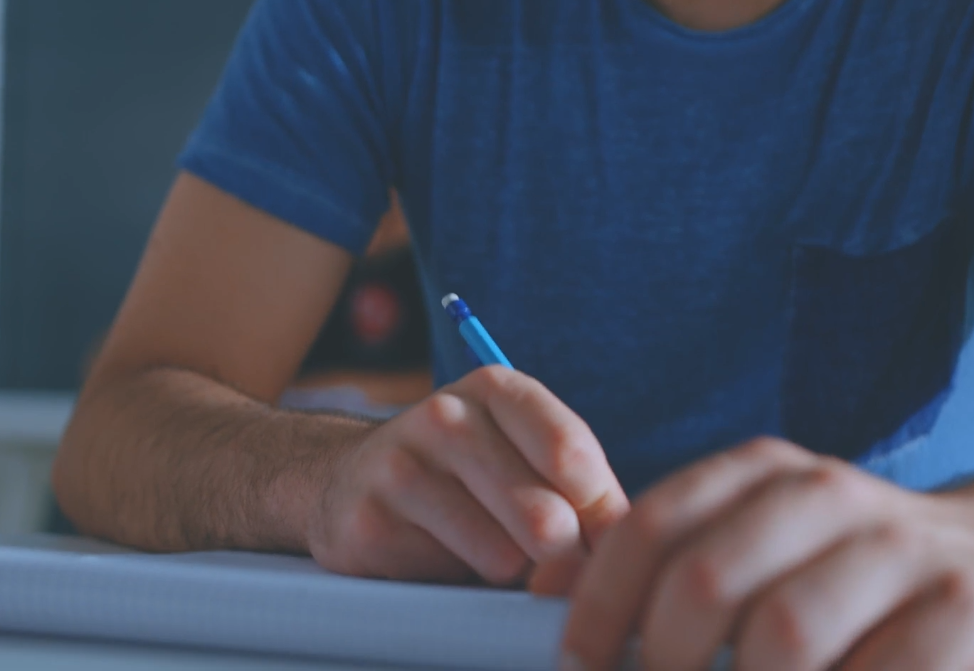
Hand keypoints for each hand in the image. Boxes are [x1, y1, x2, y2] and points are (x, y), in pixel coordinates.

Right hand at [306, 366, 629, 584]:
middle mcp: (445, 416)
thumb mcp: (522, 454)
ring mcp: (401, 467)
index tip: (603, 545)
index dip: (604, 517)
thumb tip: (627, 547)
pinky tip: (442, 559)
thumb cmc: (462, 474)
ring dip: (512, 576)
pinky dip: (460, 584)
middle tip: (552, 568)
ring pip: (504, 557)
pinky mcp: (369, 524)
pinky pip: (450, 578)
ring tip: (491, 557)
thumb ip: (580, 489)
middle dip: (564, 560)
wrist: (347, 482)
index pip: (572, 453)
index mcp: (495, 389)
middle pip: (546, 516)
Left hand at [553, 438, 973, 669]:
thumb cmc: (856, 564)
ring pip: (782, 634)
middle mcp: (825, 495)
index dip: (597, 603)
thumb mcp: (767, 537)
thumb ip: (678, 562)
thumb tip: (557, 605)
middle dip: (658, 660)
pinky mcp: (964, 611)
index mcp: (761, 473)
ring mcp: (898, 549)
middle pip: (706, 579)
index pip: (652, 525)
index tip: (574, 663)